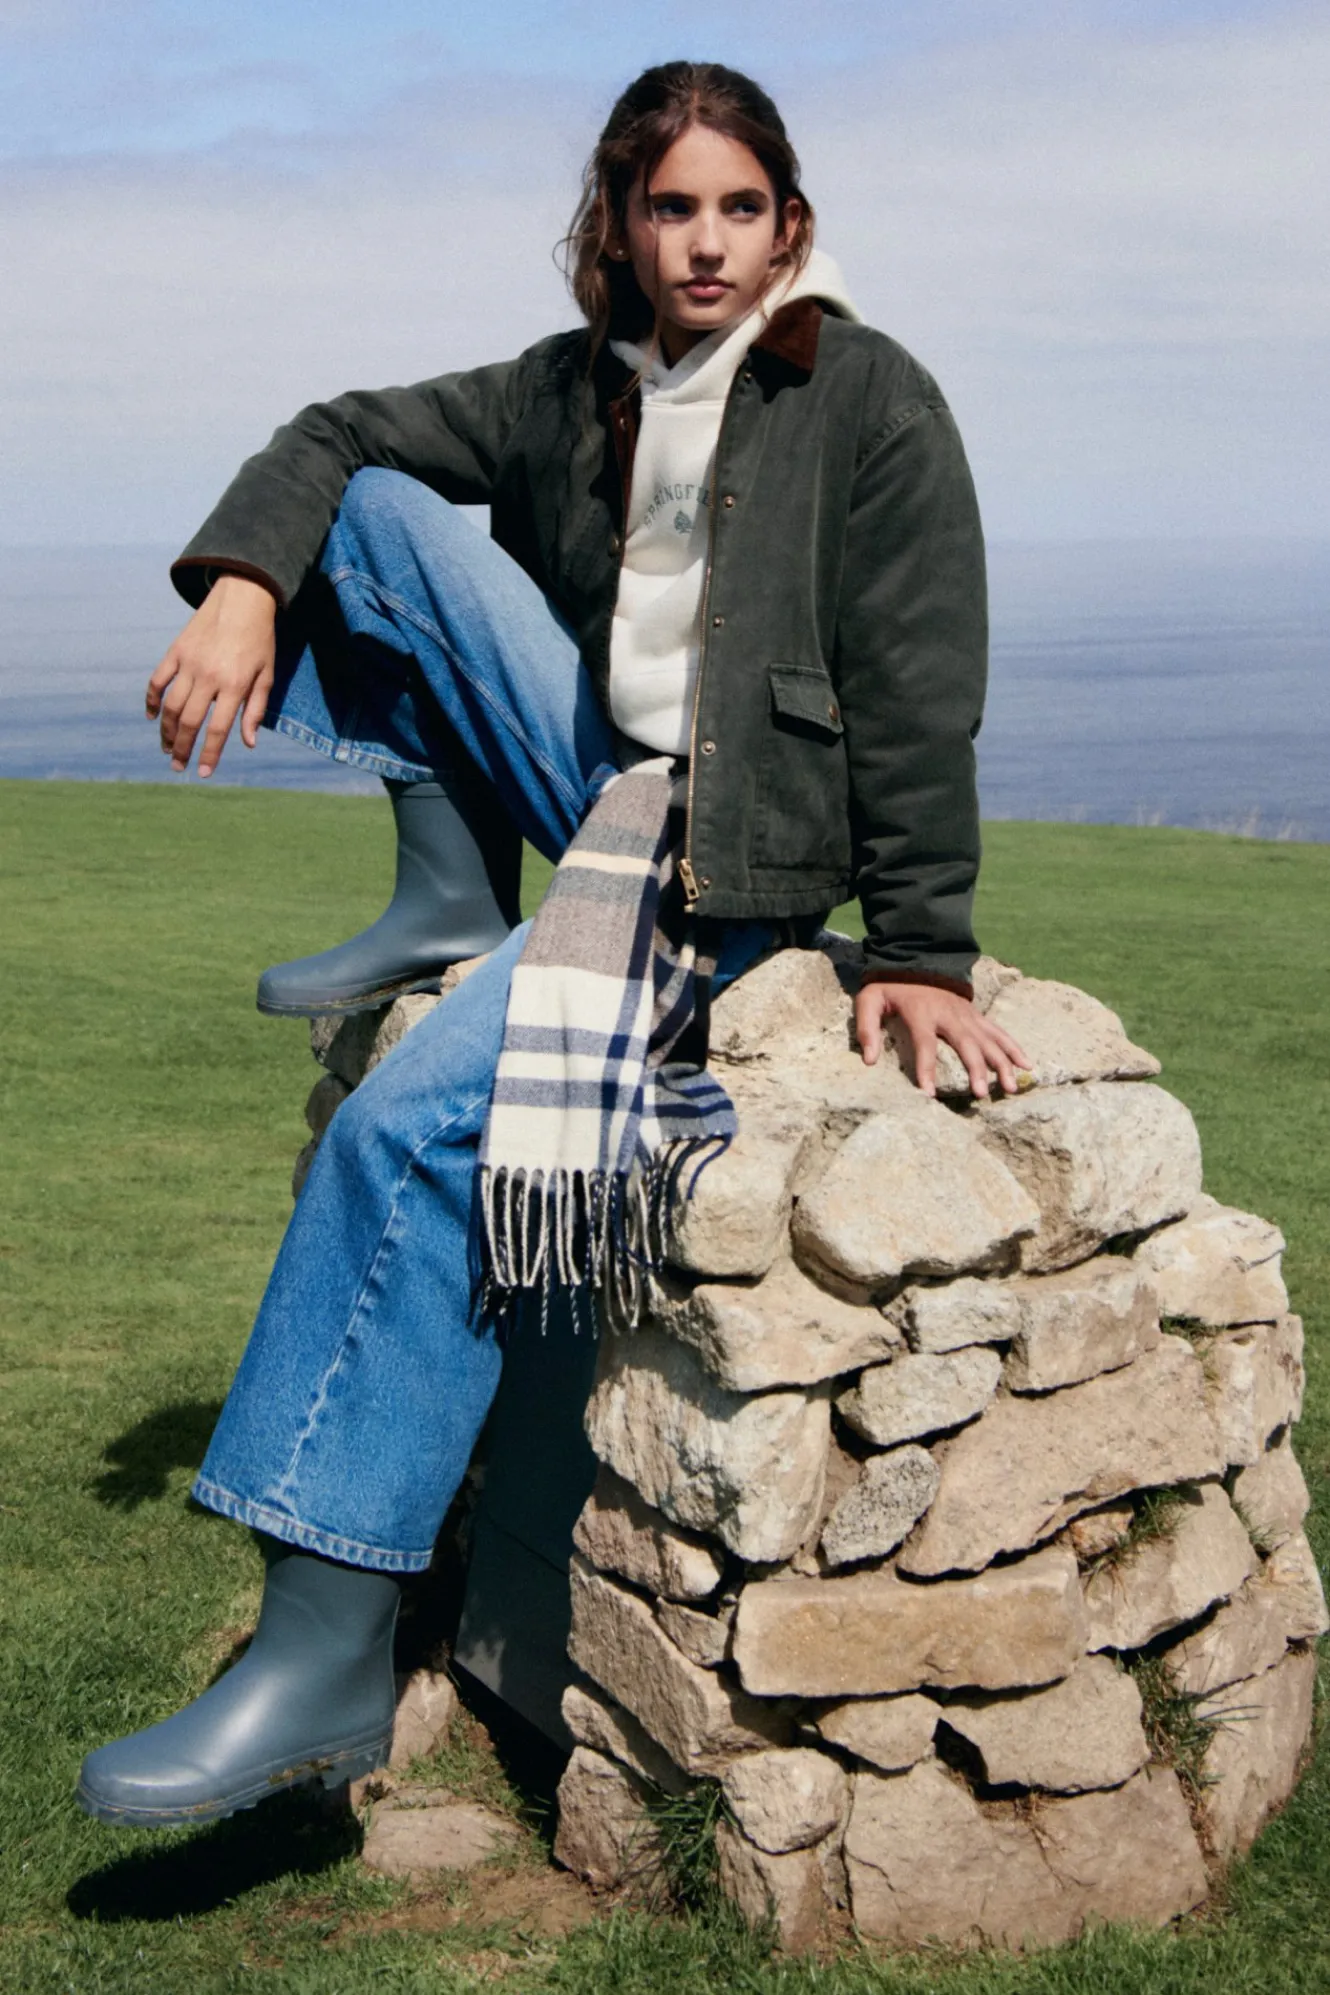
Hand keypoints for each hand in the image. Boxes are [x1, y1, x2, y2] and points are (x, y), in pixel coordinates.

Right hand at [146, 573, 277, 776]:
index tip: (203, 773)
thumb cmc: (260, 639)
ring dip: (165, 731)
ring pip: (170, 705)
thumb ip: (255, 709)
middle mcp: (208, 676)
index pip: (217, 729)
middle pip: (188, 722)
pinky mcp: (176, 650)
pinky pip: (157, 680)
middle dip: (181, 748)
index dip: (209, 754)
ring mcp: (188, 662)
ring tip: (167, 747)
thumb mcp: (266, 674)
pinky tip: (152, 717)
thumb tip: (248, 743)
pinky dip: (151, 700)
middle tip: (178, 766)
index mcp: (234, 684)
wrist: (243, 597)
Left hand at [855, 979, 1031, 1099]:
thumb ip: (866, 1028)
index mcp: (921, 1013)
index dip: (926, 1068)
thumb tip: (868, 1061)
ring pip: (989, 1040)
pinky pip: (998, 1032)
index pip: (925, 1044)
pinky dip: (1014, 1048)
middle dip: (976, 1069)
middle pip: (966, 1044)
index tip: (929, 1093)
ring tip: (1011, 1087)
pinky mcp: (976, 1015)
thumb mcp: (869, 1001)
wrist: (917, 959)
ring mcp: (967, 1015)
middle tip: (981, 1094)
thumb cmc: (891, 986)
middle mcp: (949, 1015)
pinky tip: (1027, 1065)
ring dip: (1002, 1063)